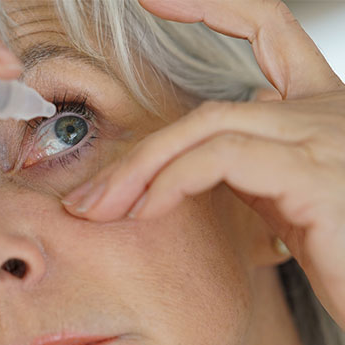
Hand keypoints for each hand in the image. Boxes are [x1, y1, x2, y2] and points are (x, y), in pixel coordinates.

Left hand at [61, 0, 344, 329]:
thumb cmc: (341, 255)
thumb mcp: (286, 199)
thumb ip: (246, 169)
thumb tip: (179, 168)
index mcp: (318, 109)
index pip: (269, 31)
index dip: (213, 7)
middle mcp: (324, 111)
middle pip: (211, 107)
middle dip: (141, 150)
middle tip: (89, 195)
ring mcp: (321, 137)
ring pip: (206, 126)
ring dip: (141, 170)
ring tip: (102, 208)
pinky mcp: (313, 173)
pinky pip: (221, 157)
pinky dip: (171, 181)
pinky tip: (145, 211)